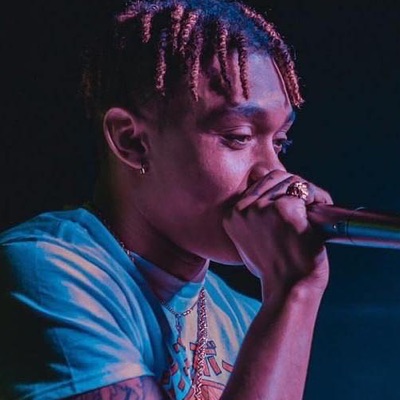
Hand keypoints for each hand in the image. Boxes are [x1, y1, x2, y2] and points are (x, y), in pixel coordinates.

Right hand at [223, 169, 332, 299]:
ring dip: (309, 191)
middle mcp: (244, 209)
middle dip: (295, 186)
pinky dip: (320, 197)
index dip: (280, 190)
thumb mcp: (250, 241)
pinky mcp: (285, 209)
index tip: (293, 202)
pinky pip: (307, 192)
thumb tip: (259, 175)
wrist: (289, 288)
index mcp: (233, 215)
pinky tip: (323, 206)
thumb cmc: (274, 268)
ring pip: (292, 182)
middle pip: (274, 177)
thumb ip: (252, 214)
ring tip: (318, 204)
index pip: (257, 183)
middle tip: (309, 201)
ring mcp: (263, 208)